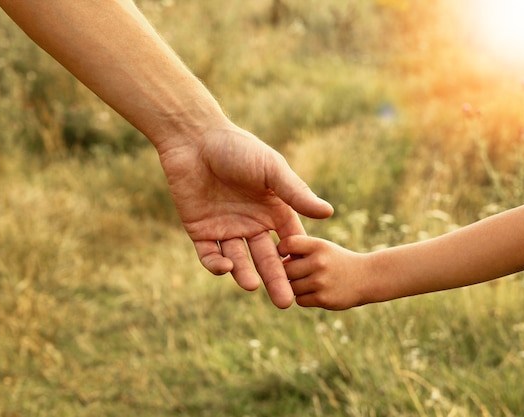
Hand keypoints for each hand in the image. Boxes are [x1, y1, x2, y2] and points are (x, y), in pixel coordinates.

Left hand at [158, 126, 332, 307]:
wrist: (194, 139)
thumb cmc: (237, 148)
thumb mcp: (271, 169)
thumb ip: (296, 193)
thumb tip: (328, 213)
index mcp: (272, 210)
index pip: (289, 242)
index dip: (297, 260)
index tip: (308, 279)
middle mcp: (251, 223)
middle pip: (266, 258)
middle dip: (276, 280)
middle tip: (285, 303)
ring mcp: (226, 228)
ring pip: (239, 260)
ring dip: (246, 274)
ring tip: (253, 287)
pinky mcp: (200, 231)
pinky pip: (210, 255)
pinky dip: (217, 264)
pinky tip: (226, 268)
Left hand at [278, 235, 364, 309]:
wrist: (367, 278)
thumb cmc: (338, 261)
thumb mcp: (323, 248)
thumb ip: (300, 251)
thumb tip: (278, 264)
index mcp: (319, 246)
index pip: (288, 244)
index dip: (281, 249)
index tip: (284, 255)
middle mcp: (319, 262)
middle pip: (286, 270)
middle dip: (290, 273)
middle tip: (300, 273)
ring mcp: (321, 282)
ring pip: (292, 287)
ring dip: (296, 287)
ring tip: (311, 283)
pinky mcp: (323, 299)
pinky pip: (300, 300)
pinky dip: (304, 298)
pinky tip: (317, 292)